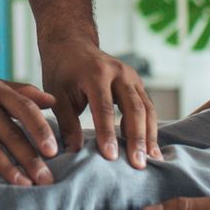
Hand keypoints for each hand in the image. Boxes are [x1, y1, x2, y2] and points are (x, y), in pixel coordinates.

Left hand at [41, 38, 157, 167]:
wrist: (73, 45)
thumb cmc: (62, 72)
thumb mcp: (58, 95)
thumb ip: (67, 123)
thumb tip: (75, 152)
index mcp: (96, 73)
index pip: (104, 108)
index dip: (107, 134)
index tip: (111, 157)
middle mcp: (119, 73)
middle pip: (134, 108)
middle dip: (137, 138)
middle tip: (138, 164)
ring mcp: (132, 76)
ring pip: (147, 108)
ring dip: (150, 136)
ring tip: (152, 161)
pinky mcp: (138, 83)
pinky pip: (148, 107)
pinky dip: (151, 128)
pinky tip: (151, 149)